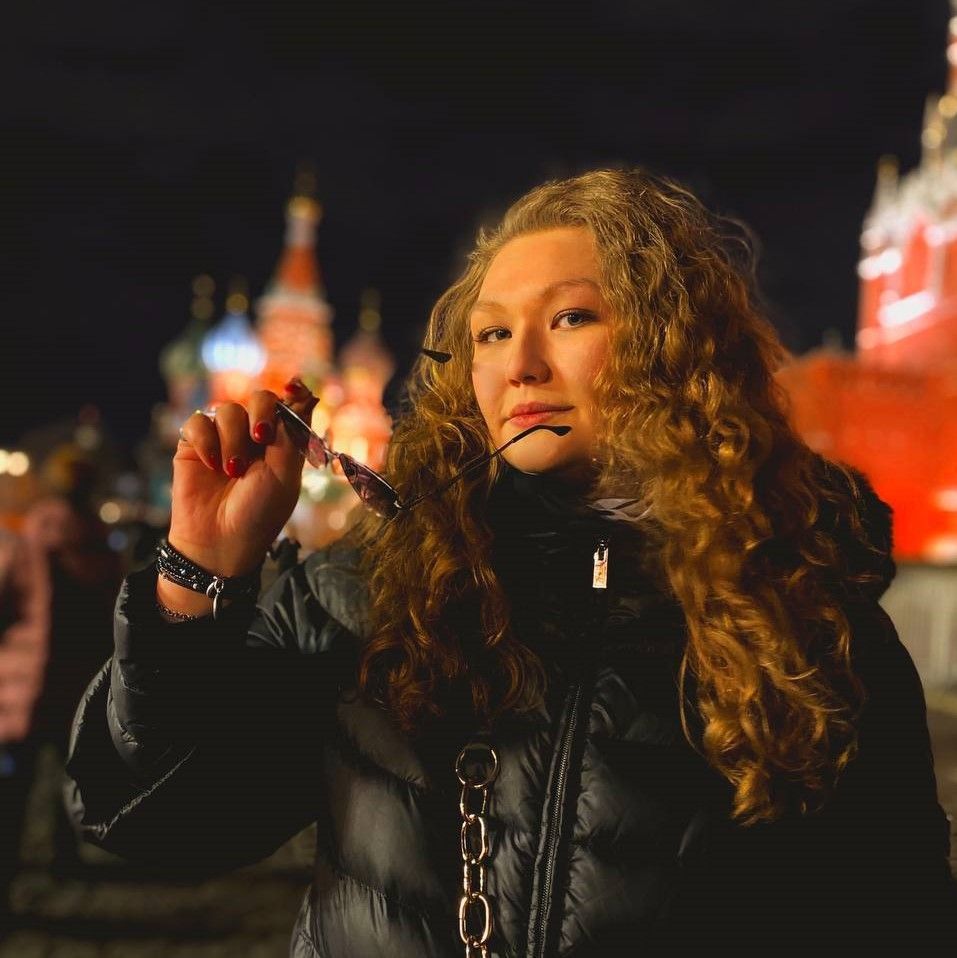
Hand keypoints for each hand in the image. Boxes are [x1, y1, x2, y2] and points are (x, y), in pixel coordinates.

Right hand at [160, 379, 315, 611]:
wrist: (220, 542)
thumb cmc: (259, 514)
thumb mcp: (284, 476)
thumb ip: (291, 436)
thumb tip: (308, 395)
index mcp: (282, 443)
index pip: (289, 405)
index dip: (294, 392)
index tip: (295, 387)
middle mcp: (253, 436)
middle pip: (259, 398)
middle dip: (262, 412)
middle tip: (261, 437)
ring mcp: (223, 438)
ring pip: (227, 410)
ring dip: (233, 439)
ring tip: (232, 471)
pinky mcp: (193, 445)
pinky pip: (198, 421)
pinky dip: (206, 440)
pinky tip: (211, 465)